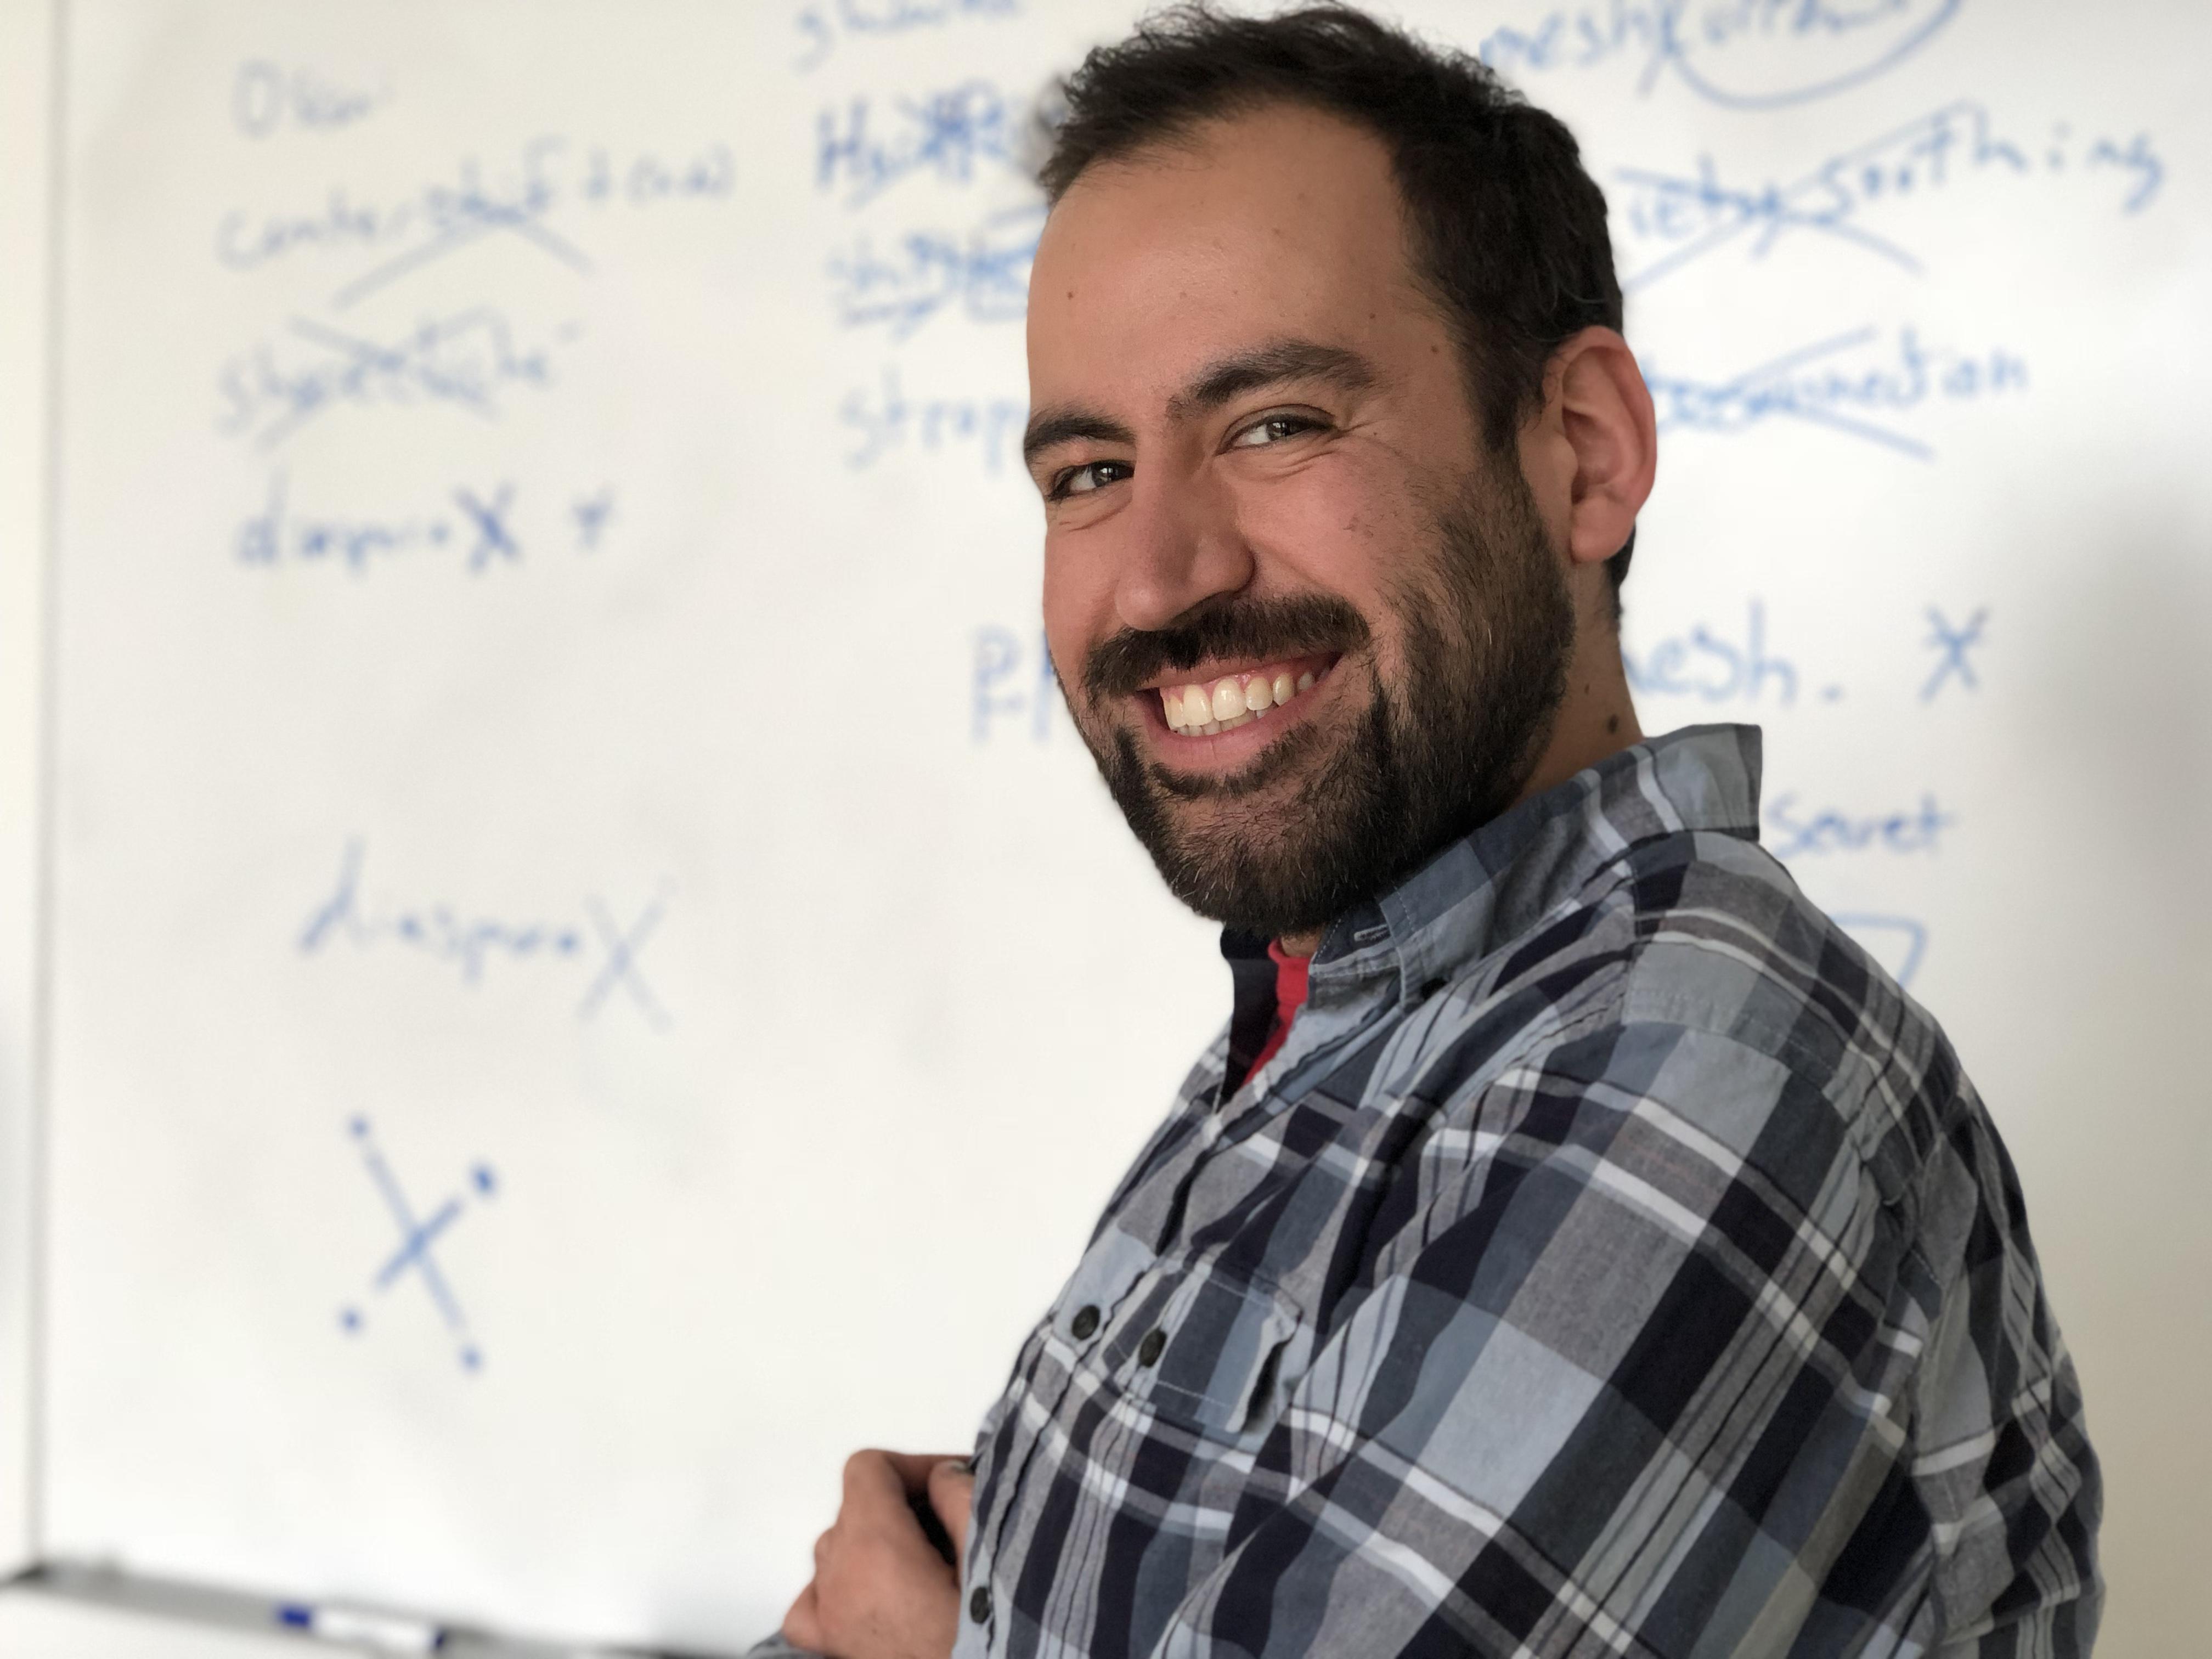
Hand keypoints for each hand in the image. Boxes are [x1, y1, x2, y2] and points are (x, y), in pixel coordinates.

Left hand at [782, 1450, 975, 1658]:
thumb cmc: (982, 1638)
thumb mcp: (990, 1556)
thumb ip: (960, 1499)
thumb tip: (942, 1477)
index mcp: (874, 1549)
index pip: (867, 1470)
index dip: (912, 1467)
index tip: (948, 1483)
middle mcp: (839, 1581)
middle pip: (854, 1509)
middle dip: (902, 1504)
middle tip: (953, 1521)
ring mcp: (831, 1620)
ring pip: (835, 1549)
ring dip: (875, 1541)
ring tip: (927, 1561)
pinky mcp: (834, 1649)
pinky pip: (812, 1601)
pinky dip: (836, 1585)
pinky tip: (873, 1591)